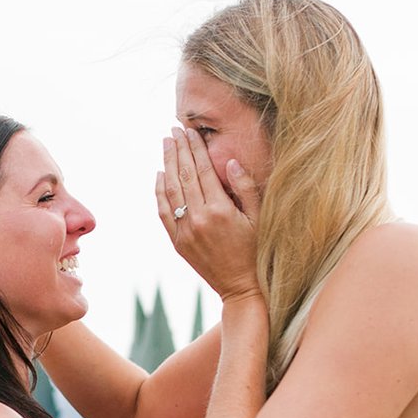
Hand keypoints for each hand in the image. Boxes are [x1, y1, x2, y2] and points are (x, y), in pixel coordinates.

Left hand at [155, 126, 261, 300]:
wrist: (240, 286)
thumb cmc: (255, 250)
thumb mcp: (258, 218)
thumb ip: (245, 188)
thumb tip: (231, 161)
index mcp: (220, 209)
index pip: (202, 170)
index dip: (195, 148)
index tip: (189, 131)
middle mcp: (198, 218)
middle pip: (183, 175)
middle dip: (178, 150)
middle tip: (173, 131)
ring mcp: (185, 231)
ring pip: (170, 190)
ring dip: (166, 165)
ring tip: (166, 145)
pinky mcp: (177, 242)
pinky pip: (163, 211)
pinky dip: (159, 191)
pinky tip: (159, 175)